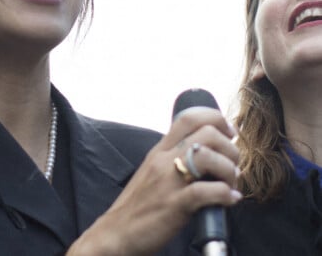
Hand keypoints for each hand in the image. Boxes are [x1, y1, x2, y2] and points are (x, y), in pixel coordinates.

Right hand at [67, 108, 239, 255]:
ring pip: (207, 157)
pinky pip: (205, 192)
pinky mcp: (173, 204)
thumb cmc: (139, 204)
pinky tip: (229, 200)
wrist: (117, 232)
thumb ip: (174, 158)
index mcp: (160, 150)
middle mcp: (164, 159)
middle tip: (233, 165)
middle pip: (206, 133)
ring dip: (229, 170)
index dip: (216, 118)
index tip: (230, 132)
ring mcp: (168, 180)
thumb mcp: (153, 171)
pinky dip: (225, 195)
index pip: (188, 117)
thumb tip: (205, 153)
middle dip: (230, 148)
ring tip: (231, 184)